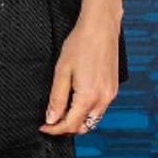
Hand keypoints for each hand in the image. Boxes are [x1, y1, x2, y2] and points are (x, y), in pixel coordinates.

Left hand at [41, 0, 122, 135]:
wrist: (101, 28)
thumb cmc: (80, 45)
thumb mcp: (62, 71)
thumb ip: (57, 98)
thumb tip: (51, 118)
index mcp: (89, 96)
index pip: (70, 124)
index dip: (55, 129)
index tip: (43, 128)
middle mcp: (103, 99)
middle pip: (84, 126)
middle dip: (66, 128)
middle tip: (50, 122)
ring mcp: (111, 94)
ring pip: (94, 119)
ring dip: (78, 121)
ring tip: (60, 114)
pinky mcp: (113, 89)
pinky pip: (100, 109)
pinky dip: (87, 112)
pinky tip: (76, 103)